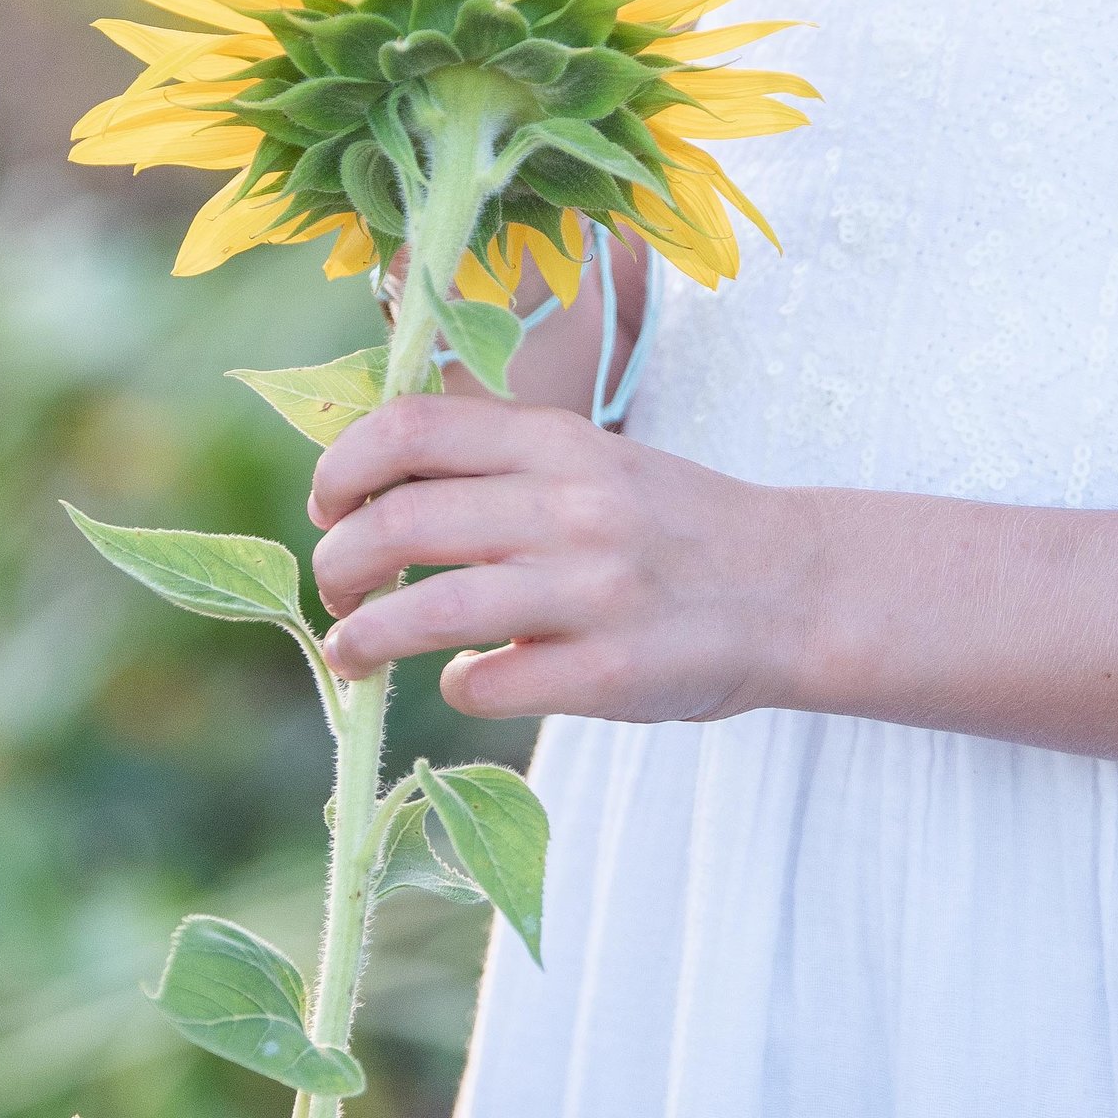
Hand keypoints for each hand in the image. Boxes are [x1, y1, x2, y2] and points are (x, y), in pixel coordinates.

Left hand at [307, 396, 822, 724]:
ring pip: (429, 613)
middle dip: (338, 563)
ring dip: (365, 639)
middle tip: (334, 588)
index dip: (343, 467)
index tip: (326, 504)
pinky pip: (488, 686)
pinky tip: (470, 682)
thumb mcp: (591, 461)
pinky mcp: (609, 675)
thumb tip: (366, 490)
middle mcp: (571, 506)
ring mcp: (591, 593)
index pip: (411, 429)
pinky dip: (459, 688)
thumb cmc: (667, 525)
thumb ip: (497, 466)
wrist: (791, 587)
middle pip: (400, 524)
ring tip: (349, 652)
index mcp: (559, 440)